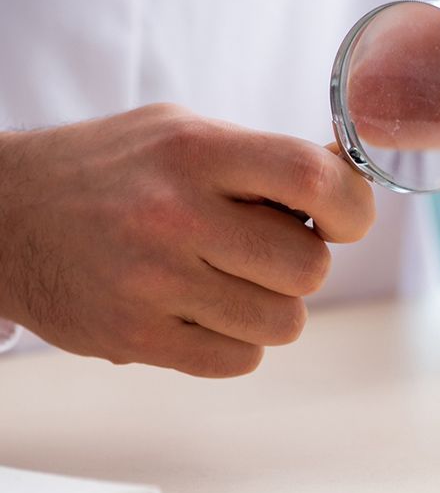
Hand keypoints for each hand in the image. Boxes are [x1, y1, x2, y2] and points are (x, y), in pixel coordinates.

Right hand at [0, 104, 374, 376]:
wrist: (5, 216)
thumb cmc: (111, 170)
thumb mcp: (184, 132)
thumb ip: (266, 159)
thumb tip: (351, 182)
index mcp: (196, 152)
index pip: (312, 178)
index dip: (352, 206)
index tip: (343, 217)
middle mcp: (175, 216)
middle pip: (309, 267)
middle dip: (304, 261)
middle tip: (267, 249)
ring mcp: (152, 283)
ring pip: (283, 322)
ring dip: (272, 304)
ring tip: (231, 279)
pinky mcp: (135, 338)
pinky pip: (240, 360)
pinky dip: (237, 340)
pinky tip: (204, 310)